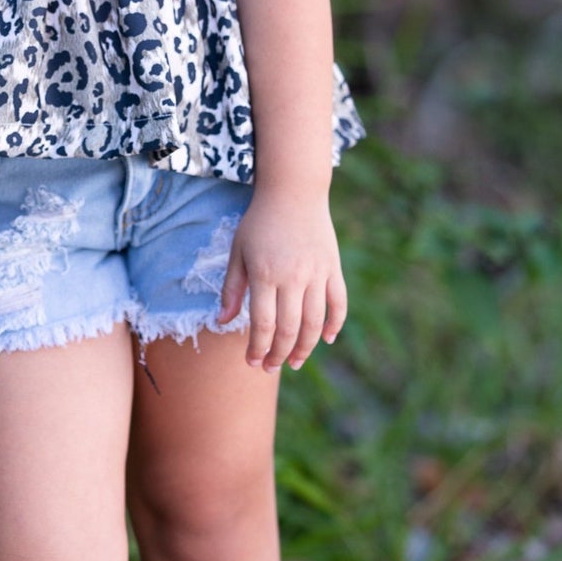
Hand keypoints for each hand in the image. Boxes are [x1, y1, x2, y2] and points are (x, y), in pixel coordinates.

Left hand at [218, 190, 346, 371]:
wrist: (293, 192)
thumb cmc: (259, 222)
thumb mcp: (238, 251)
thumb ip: (232, 289)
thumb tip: (222, 322)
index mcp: (266, 274)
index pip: (264, 323)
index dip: (258, 347)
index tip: (252, 361)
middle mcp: (294, 277)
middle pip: (290, 328)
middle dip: (280, 354)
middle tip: (270, 367)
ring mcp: (317, 273)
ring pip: (315, 321)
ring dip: (305, 347)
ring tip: (295, 362)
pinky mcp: (333, 268)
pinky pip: (339, 303)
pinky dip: (334, 324)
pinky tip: (325, 339)